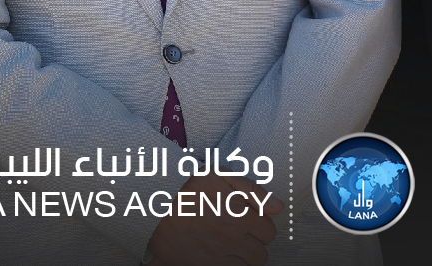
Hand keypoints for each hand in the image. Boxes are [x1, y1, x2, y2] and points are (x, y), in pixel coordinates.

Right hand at [145, 174, 283, 265]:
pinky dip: (231, 264)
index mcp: (241, 214)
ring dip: (243, 257)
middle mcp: (234, 237)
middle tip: (235, 234)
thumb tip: (279, 206)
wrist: (151, 204)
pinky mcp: (209, 265)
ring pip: (249, 264)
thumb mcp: (218, 175)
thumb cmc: (183, 188)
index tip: (245, 221)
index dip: (258, 225)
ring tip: (227, 245)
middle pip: (261, 252)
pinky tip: (220, 254)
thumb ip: (252, 189)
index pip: (268, 231)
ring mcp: (221, 254)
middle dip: (252, 244)